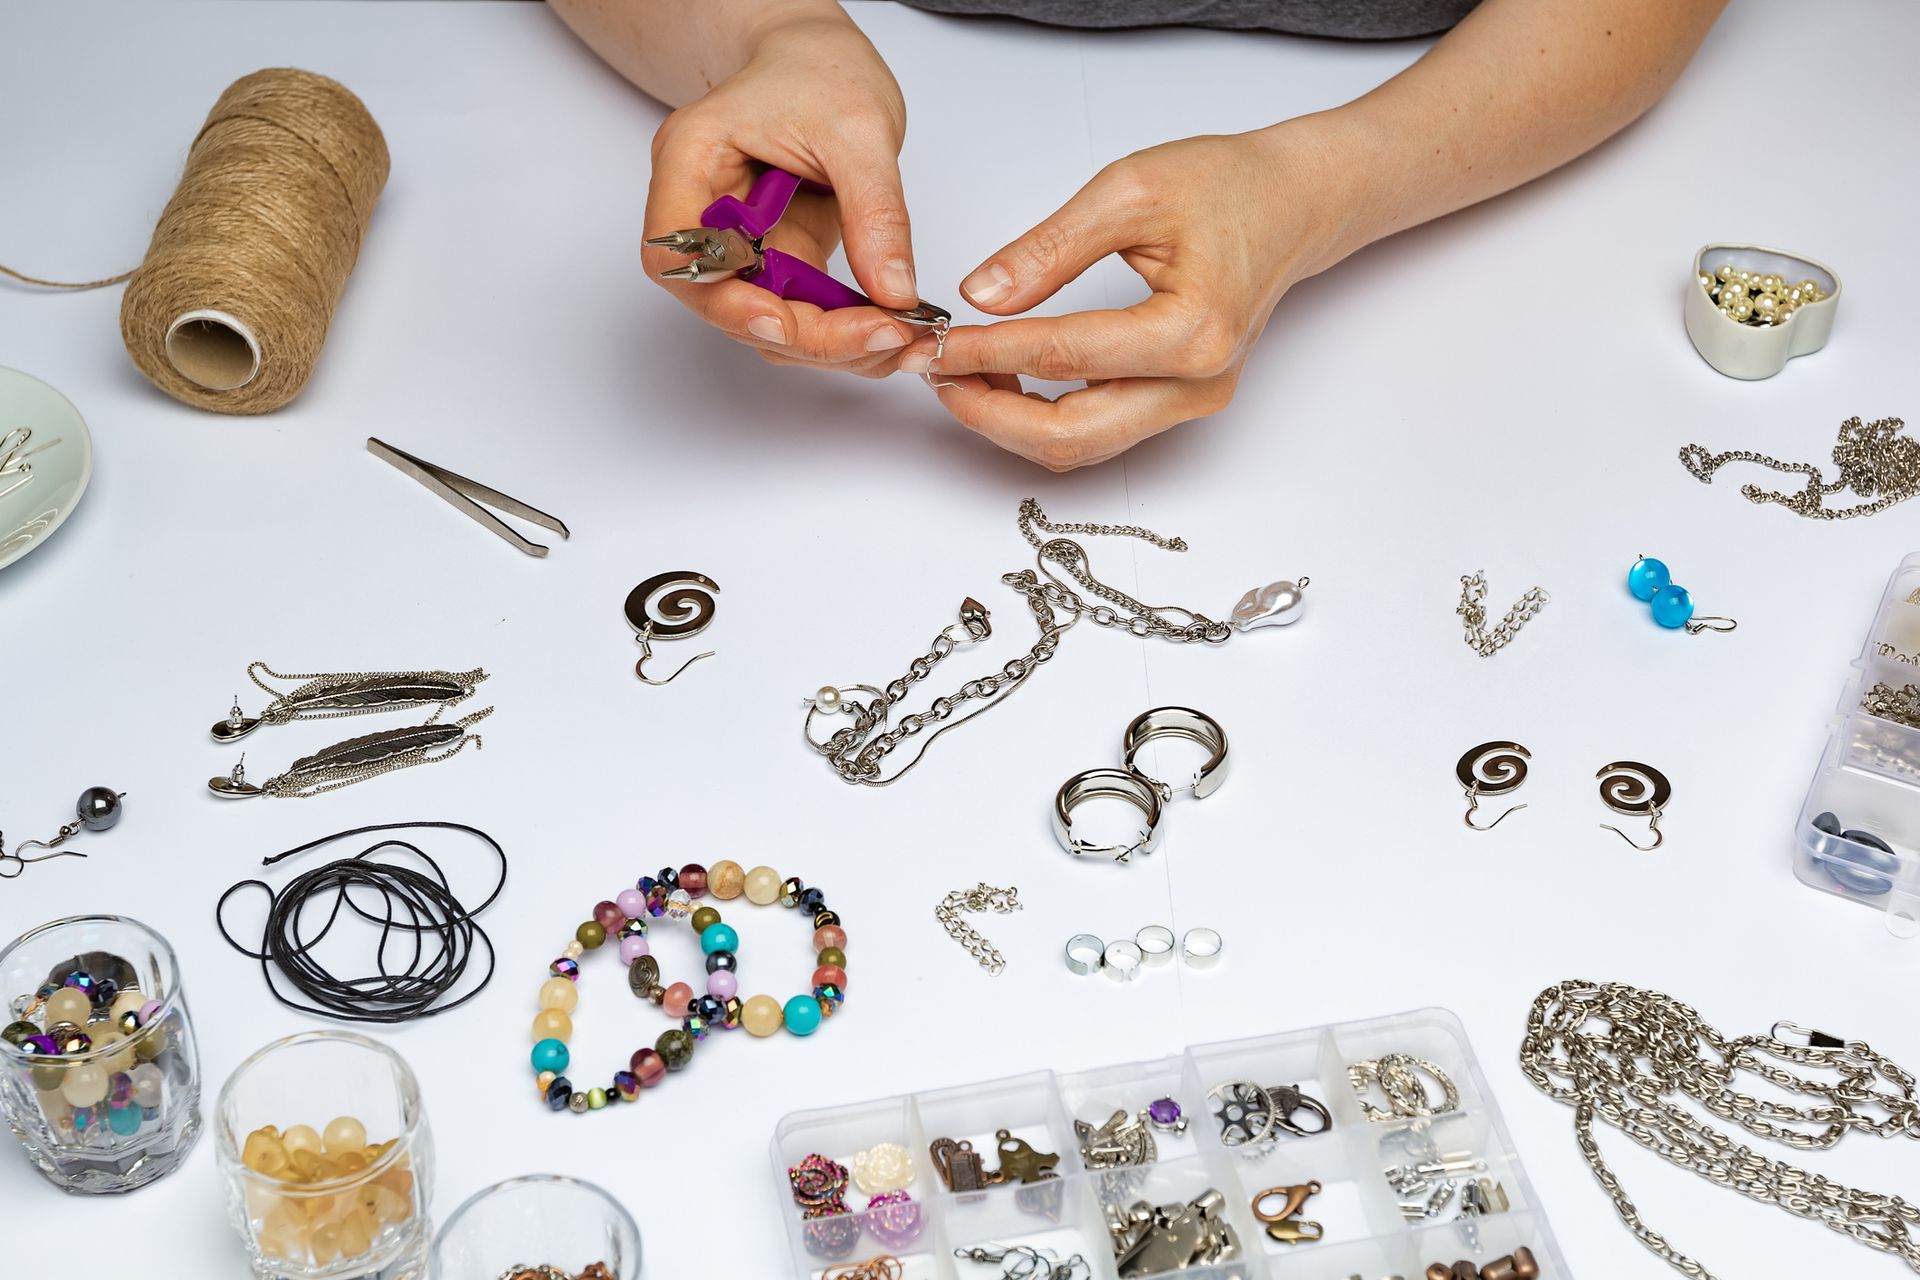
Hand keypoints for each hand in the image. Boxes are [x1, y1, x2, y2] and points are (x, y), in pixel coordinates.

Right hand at [642, 13, 922, 376]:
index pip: (674, 256)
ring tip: (897, 337)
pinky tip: (891, 330)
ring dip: (829, 344)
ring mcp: (740, 243)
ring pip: (766, 322)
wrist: (824, 59)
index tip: (784, 321)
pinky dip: (844, 331)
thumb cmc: (820, 69)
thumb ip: (874, 211)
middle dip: (803, 334)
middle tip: (881, 336)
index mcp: (690, 163)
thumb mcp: (859, 129)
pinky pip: (801, 313)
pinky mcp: (777, 259)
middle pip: (726, 303)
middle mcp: (702, 212)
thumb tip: (893, 292)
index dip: (722, 299)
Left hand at [901, 123, 1350, 467]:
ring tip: (960, 373)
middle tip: (934, 375)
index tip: (935, 342)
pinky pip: (1098, 431)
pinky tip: (1004, 377)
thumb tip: (983, 296)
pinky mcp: (1178, 404)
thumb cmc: (1228, 187)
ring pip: (1081, 446)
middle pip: (1071, 435)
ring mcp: (1192, 403)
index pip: (1064, 356)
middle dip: (990, 412)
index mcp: (1193, 331)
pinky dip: (1042, 416)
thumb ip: (1051, 248)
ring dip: (1011, 422)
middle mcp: (1198, 384)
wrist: (1292, 204)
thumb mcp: (1130, 190)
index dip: (988, 353)